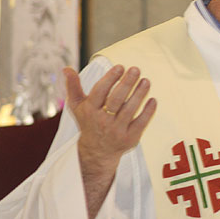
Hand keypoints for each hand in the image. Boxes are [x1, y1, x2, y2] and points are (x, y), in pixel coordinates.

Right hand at [64, 65, 156, 218]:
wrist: (97, 151)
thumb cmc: (89, 122)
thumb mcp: (78, 106)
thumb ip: (73, 87)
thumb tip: (66, 68)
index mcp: (89, 111)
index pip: (100, 92)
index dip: (110, 78)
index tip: (120, 67)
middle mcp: (102, 121)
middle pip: (116, 99)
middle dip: (127, 83)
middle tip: (136, 69)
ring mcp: (117, 130)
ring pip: (130, 109)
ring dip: (139, 94)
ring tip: (146, 81)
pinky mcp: (130, 138)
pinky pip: (141, 122)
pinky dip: (148, 111)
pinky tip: (153, 99)